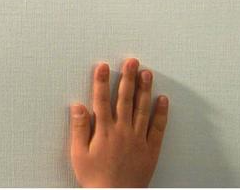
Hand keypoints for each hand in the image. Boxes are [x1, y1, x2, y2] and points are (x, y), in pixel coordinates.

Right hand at [70, 59, 168, 187]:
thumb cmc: (95, 179)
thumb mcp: (78, 154)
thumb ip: (79, 129)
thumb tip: (78, 107)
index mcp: (104, 131)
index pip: (102, 100)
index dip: (102, 81)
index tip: (103, 66)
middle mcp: (123, 131)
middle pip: (125, 99)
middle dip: (128, 78)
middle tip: (132, 62)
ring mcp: (138, 139)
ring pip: (142, 109)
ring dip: (144, 89)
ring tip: (146, 73)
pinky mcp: (151, 150)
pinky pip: (158, 128)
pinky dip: (161, 113)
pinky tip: (162, 100)